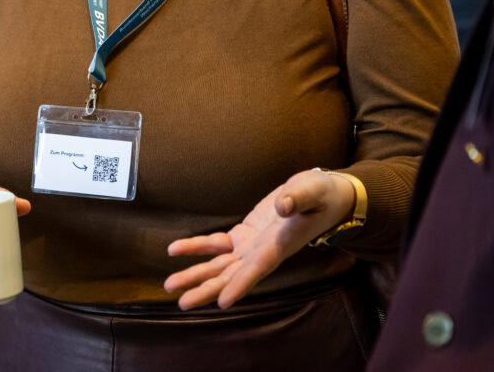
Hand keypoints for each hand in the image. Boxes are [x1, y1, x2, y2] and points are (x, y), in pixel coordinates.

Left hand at [163, 169, 356, 309]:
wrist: (323, 196)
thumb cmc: (321, 195)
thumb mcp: (313, 191)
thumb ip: (298, 198)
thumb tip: (282, 205)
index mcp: (280, 245)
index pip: (258, 268)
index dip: (241, 285)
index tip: (223, 302)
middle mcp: (263, 252)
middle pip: (231, 276)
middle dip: (207, 289)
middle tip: (181, 301)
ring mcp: (252, 246)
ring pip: (220, 266)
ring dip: (196, 275)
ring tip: (170, 285)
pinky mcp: (245, 235)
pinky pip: (217, 245)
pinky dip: (197, 247)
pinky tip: (175, 250)